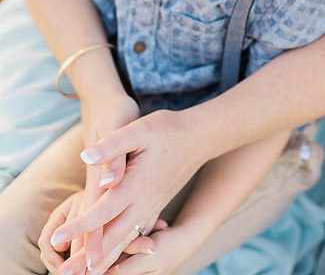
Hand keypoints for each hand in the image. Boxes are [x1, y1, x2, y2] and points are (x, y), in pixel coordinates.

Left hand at [50, 109, 206, 274]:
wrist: (201, 137)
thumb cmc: (169, 129)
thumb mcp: (141, 129)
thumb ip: (113, 144)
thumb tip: (86, 156)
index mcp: (137, 183)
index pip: (104, 210)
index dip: (79, 226)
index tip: (56, 239)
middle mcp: (145, 201)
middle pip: (112, 236)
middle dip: (86, 257)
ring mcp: (151, 207)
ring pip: (124, 241)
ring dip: (103, 260)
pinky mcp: (153, 208)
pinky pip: (134, 236)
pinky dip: (118, 252)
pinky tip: (106, 262)